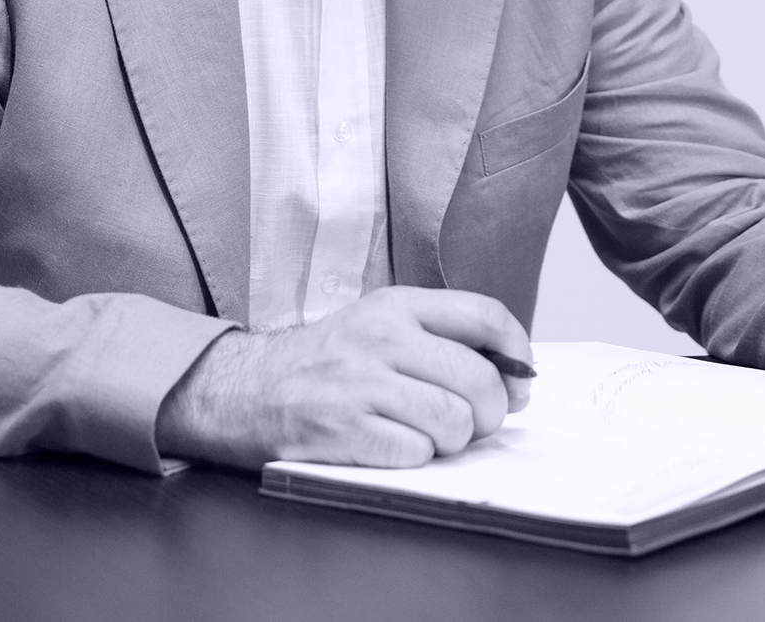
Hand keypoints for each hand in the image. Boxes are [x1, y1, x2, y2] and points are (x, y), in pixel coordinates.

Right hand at [155, 286, 532, 469]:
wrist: (245, 389)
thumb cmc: (323, 364)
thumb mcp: (378, 326)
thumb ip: (440, 338)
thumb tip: (514, 374)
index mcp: (396, 306)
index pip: (485, 315)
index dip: (517, 353)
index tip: (520, 378)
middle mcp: (380, 338)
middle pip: (479, 379)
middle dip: (490, 413)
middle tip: (474, 422)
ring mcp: (360, 384)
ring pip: (454, 422)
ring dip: (452, 441)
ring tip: (427, 434)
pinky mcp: (343, 430)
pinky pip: (415, 453)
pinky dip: (415, 459)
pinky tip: (393, 446)